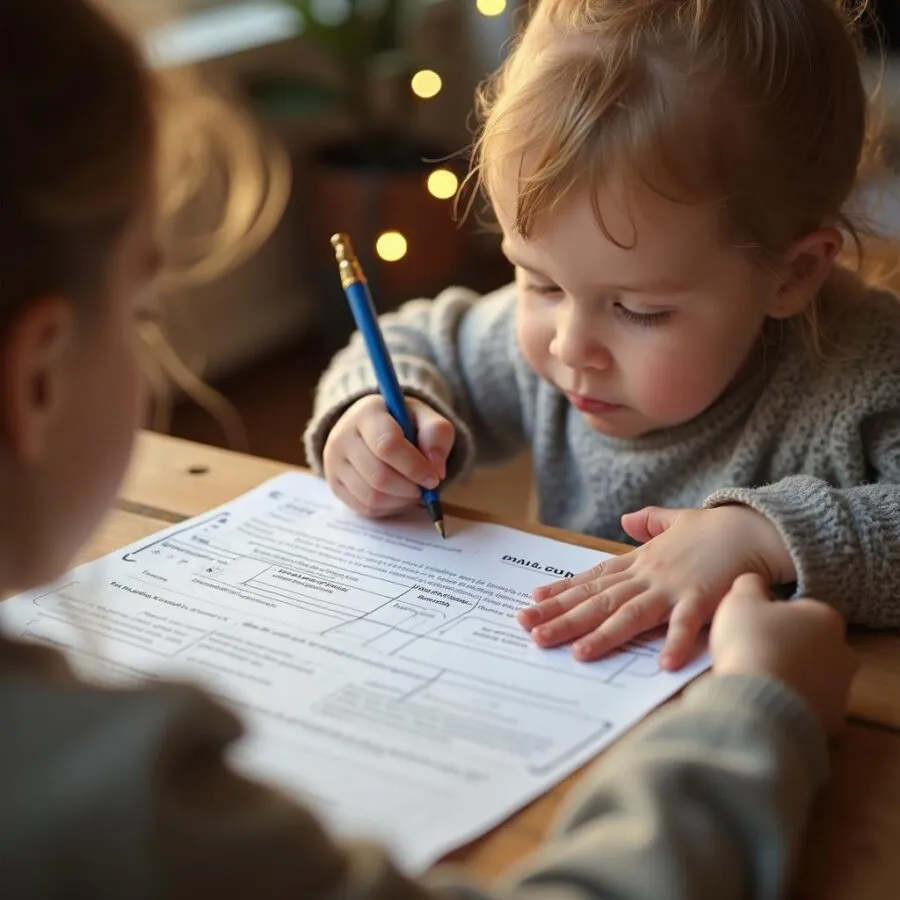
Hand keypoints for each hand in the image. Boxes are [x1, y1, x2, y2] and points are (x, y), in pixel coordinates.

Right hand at [323, 394, 454, 517]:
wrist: (372, 429)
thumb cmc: (403, 423)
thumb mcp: (426, 418)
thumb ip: (436, 435)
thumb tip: (436, 469)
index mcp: (367, 413)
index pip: (387, 444)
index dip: (414, 466)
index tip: (434, 478)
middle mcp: (343, 436)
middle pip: (379, 475)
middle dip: (410, 488)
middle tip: (426, 488)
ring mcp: (334, 463)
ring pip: (372, 496)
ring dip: (401, 500)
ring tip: (414, 490)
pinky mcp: (335, 484)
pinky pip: (365, 507)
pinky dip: (389, 508)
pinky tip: (399, 495)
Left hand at [519, 505, 796, 669]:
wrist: (756, 526)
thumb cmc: (717, 529)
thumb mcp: (676, 521)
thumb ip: (650, 522)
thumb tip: (626, 518)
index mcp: (641, 562)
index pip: (594, 579)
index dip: (563, 591)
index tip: (533, 602)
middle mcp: (649, 575)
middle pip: (598, 599)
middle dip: (563, 617)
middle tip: (529, 630)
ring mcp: (673, 587)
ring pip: (629, 613)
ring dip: (602, 634)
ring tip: (576, 652)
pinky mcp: (704, 598)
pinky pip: (688, 625)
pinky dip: (676, 643)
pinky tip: (663, 665)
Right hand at [711, 573, 856, 736]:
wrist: (759, 703)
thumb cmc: (751, 643)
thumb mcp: (739, 600)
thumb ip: (750, 585)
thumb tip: (754, 582)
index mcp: (824, 617)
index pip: (799, 609)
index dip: (772, 616)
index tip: (751, 625)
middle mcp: (842, 651)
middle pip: (809, 642)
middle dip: (785, 645)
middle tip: (752, 650)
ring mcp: (840, 688)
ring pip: (809, 674)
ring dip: (787, 674)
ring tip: (754, 677)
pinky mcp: (830, 719)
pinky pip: (805, 704)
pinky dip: (788, 701)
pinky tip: (763, 699)